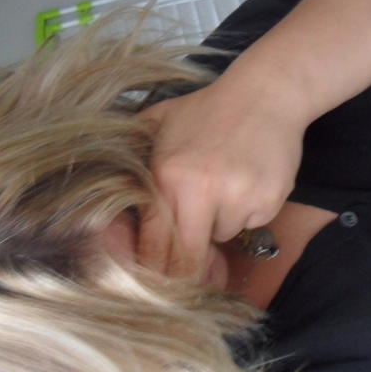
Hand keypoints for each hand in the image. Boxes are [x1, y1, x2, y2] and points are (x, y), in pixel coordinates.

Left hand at [135, 80, 306, 281]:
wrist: (266, 92)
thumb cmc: (207, 110)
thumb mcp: (157, 123)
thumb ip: (128, 161)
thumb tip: (101, 206)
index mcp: (167, 176)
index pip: (154, 248)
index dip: (154, 273)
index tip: (156, 279)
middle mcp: (201, 190)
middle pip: (188, 261)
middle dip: (188, 270)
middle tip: (192, 262)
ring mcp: (239, 198)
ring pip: (220, 239)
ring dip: (218, 225)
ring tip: (224, 184)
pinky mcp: (269, 201)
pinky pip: (250, 225)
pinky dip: (247, 213)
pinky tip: (247, 180)